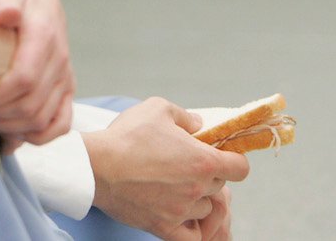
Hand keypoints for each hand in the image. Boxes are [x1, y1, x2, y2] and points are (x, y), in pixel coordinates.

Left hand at [0, 0, 74, 149]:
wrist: (33, 1)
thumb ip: (5, 1)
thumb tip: (8, 15)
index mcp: (45, 34)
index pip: (24, 78)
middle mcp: (60, 58)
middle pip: (31, 105)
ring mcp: (66, 76)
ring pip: (43, 120)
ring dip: (11, 126)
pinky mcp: (67, 90)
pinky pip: (62, 125)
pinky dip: (36, 136)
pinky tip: (11, 131)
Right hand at [83, 98, 248, 240]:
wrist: (95, 166)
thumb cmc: (126, 136)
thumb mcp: (157, 109)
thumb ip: (185, 116)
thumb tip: (198, 125)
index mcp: (202, 160)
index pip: (240, 168)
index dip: (233, 160)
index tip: (221, 156)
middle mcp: (197, 188)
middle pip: (219, 186)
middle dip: (206, 175)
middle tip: (183, 165)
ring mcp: (181, 211)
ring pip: (204, 209)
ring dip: (195, 199)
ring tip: (173, 187)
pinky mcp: (164, 227)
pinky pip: (192, 237)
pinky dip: (191, 228)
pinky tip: (179, 215)